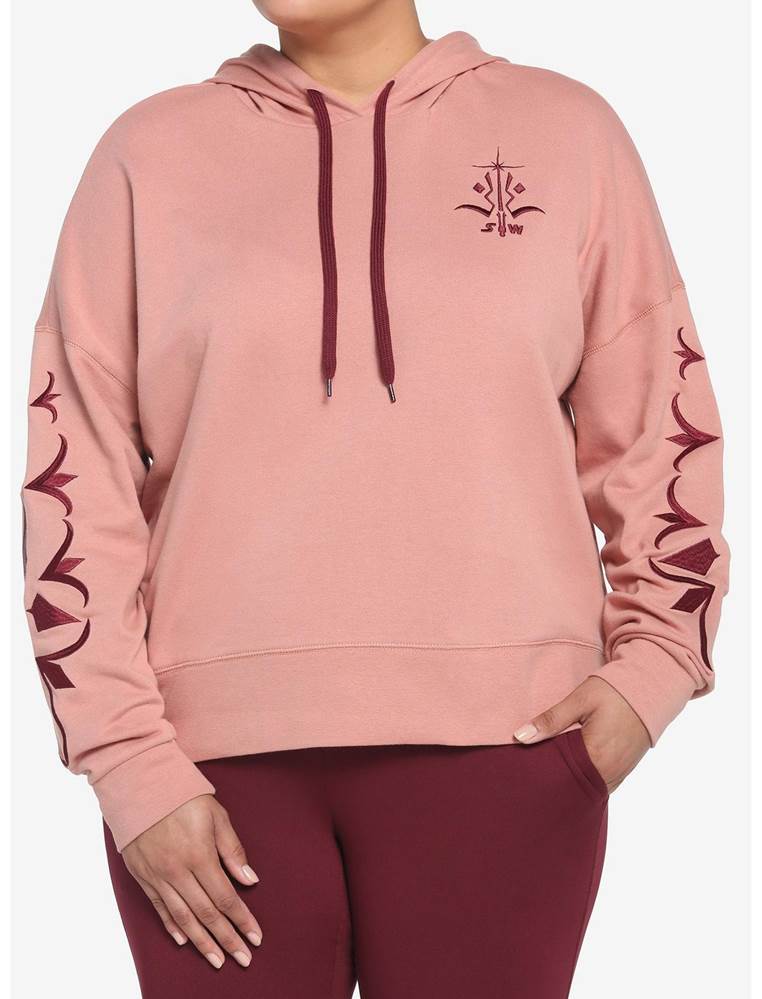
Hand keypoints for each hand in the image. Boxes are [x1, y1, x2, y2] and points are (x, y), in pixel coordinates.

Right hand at [122, 794, 261, 969]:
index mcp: (200, 855)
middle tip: (243, 959)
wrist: (139, 785)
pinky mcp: (142, 876)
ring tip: (218, 960)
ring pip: (183, 918)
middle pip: (207, 914)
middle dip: (227, 939)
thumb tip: (250, 880)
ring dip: (202, 942)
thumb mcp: (216, 815)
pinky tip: (184, 940)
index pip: (226, 898)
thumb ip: (232, 849)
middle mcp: (178, 871)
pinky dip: (173, 926)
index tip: (256, 937)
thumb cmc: (182, 796)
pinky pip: (159, 908)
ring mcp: (158, 876)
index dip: (242, 920)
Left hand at [513, 677, 650, 791]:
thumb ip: (550, 720)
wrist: (652, 687)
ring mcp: (619, 773)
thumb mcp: (579, 700)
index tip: (525, 769)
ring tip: (550, 771)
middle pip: (573, 786)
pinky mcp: (625, 770)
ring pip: (587, 788)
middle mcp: (609, 772)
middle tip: (533, 773)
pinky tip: (572, 771)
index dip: (541, 773)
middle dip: (554, 780)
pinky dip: (586, 780)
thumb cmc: (615, 691)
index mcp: (595, 756)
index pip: (559, 777)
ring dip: (571, 781)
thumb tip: (518, 737)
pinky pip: (600, 784)